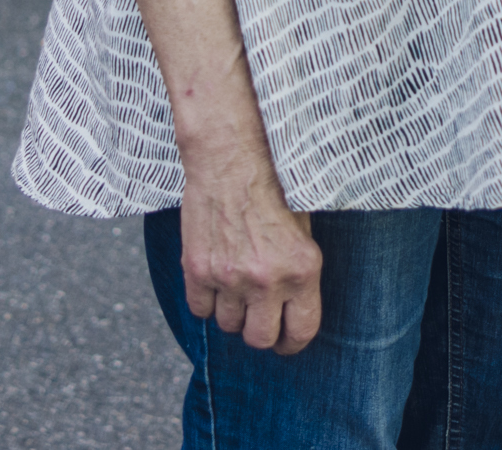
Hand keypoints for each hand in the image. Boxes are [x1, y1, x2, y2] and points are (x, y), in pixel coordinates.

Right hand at [179, 151, 323, 352]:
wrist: (230, 159)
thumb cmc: (273, 188)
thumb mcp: (304, 229)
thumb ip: (299, 272)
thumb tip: (293, 310)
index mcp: (302, 269)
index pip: (301, 332)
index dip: (292, 343)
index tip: (285, 340)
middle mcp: (267, 279)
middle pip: (260, 338)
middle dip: (259, 331)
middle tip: (257, 317)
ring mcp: (229, 277)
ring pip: (228, 325)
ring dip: (231, 313)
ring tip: (235, 286)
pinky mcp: (198, 270)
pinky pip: (200, 310)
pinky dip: (206, 301)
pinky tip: (213, 280)